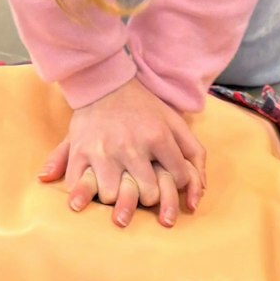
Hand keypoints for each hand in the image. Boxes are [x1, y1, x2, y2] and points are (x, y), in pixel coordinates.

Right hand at [39, 78, 205, 227]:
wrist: (104, 83)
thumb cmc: (143, 107)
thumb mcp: (174, 122)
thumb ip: (195, 153)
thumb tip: (200, 194)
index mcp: (157, 136)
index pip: (178, 179)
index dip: (177, 182)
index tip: (169, 176)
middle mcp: (131, 146)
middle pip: (148, 195)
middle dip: (149, 196)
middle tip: (144, 188)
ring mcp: (103, 151)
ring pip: (112, 197)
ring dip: (115, 198)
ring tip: (118, 188)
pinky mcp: (79, 152)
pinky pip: (79, 186)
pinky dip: (83, 193)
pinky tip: (92, 188)